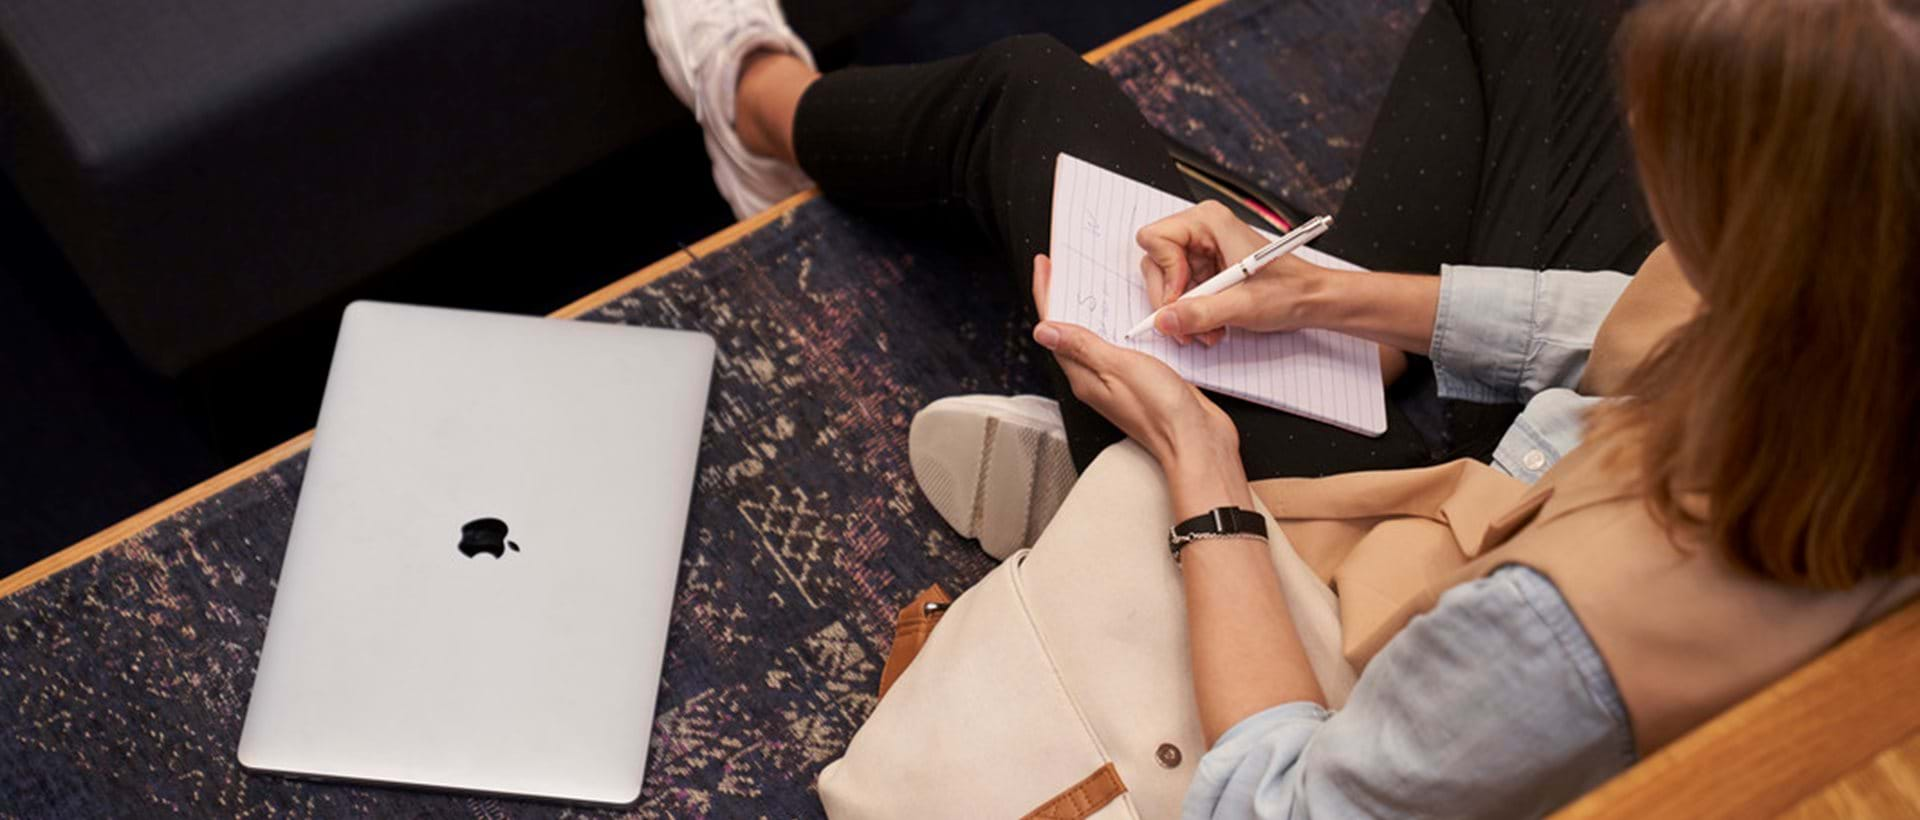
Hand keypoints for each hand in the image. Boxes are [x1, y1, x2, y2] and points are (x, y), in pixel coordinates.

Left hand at [1032, 254, 1251, 516]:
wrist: (1197, 442)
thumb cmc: (1162, 411)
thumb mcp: (1118, 368)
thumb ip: (1082, 347)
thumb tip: (1044, 330)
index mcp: (1084, 377)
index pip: (1054, 330)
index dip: (1046, 294)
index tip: (1044, 266)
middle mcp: (1096, 380)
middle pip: (1069, 333)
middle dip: (1061, 300)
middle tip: (1059, 269)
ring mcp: (1117, 382)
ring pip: (1093, 340)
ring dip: (1086, 312)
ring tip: (1084, 285)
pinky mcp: (1140, 381)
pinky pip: (1118, 348)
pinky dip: (1114, 326)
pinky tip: (1123, 316)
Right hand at [1135, 201, 1337, 345]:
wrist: (1313, 300)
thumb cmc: (1291, 290)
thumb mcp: (1243, 305)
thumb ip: (1200, 312)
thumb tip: (1163, 320)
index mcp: (1209, 221)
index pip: (1155, 239)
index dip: (1164, 273)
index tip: (1181, 298)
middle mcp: (1202, 231)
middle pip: (1155, 264)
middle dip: (1171, 301)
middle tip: (1189, 324)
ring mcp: (1202, 252)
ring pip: (1166, 284)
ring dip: (1183, 313)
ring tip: (1208, 330)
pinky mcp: (1206, 271)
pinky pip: (1181, 294)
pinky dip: (1192, 314)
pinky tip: (1214, 325)